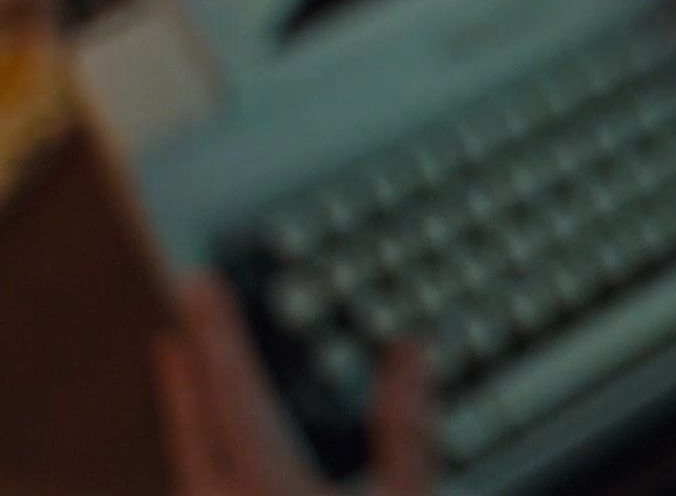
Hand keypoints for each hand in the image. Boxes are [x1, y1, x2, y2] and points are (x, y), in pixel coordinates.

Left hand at [154, 276, 432, 495]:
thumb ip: (405, 431)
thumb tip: (409, 353)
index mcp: (264, 486)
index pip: (232, 392)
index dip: (216, 331)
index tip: (200, 285)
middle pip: (195, 427)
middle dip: (187, 370)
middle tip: (180, 320)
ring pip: (190, 461)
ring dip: (188, 410)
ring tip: (184, 373)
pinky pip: (200, 485)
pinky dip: (200, 450)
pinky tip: (213, 452)